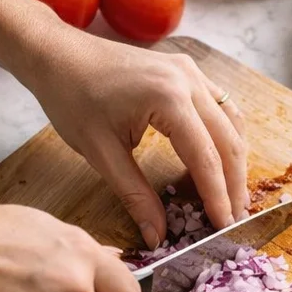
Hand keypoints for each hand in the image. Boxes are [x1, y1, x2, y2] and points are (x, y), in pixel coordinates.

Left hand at [0, 0, 248, 246]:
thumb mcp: (100, 153)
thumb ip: (135, 195)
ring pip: (231, 120)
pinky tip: (216, 159)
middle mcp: (187, 79)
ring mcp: (189, 70)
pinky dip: (224, 134)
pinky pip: (218, 104)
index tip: (224, 228)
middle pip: (228, 139)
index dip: (217, 196)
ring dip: (233, 158)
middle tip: (233, 221)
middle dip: (233, 183)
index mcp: (168, 98)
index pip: (205, 157)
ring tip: (230, 196)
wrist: (58, 55)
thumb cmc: (72, 99)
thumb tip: (158, 236)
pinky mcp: (184, 69)